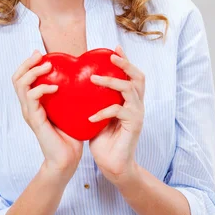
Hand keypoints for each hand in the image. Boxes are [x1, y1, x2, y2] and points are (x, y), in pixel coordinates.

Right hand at [12, 50, 82, 176]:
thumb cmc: (70, 135)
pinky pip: (32, 98)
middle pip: (16, 78)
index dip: (28, 63)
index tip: (41, 54)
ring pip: (21, 85)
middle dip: (27, 63)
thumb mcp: (68, 108)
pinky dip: (42, 88)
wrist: (67, 159)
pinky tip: (56, 87)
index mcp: (33, 103)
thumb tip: (79, 74)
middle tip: (41, 55)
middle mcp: (28, 106)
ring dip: (33, 72)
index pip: (21, 77)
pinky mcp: (35, 120)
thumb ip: (67, 93)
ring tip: (48, 67)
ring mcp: (30, 113)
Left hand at [88, 45, 144, 182]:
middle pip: (138, 77)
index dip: (125, 60)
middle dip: (125, 63)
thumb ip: (94, 101)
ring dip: (112, 81)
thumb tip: (76, 86)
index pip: (132, 75)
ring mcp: (137, 114)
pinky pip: (119, 111)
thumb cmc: (104, 141)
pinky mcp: (133, 125)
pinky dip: (103, 111)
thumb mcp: (96, 115)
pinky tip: (90, 117)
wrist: (113, 166)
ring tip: (94, 79)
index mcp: (130, 101)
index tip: (113, 48)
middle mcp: (137, 105)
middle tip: (111, 55)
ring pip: (129, 90)